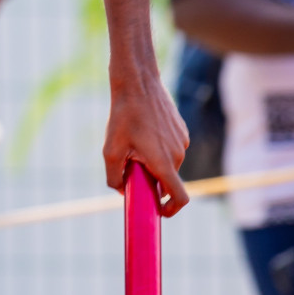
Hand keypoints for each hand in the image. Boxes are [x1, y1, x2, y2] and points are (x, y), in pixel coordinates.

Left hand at [104, 65, 189, 216]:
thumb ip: (114, 176)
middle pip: (167, 179)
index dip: (171, 209)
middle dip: (151, 179)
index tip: (159, 211)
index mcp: (164, 162)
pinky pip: (170, 147)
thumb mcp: (111, 150)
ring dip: (153, 161)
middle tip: (131, 166)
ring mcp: (182, 141)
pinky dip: (157, 147)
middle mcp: (178, 154)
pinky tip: (142, 130)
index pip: (179, 197)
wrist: (137, 83)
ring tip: (134, 141)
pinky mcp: (182, 130)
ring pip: (167, 162)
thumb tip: (122, 190)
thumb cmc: (123, 116)